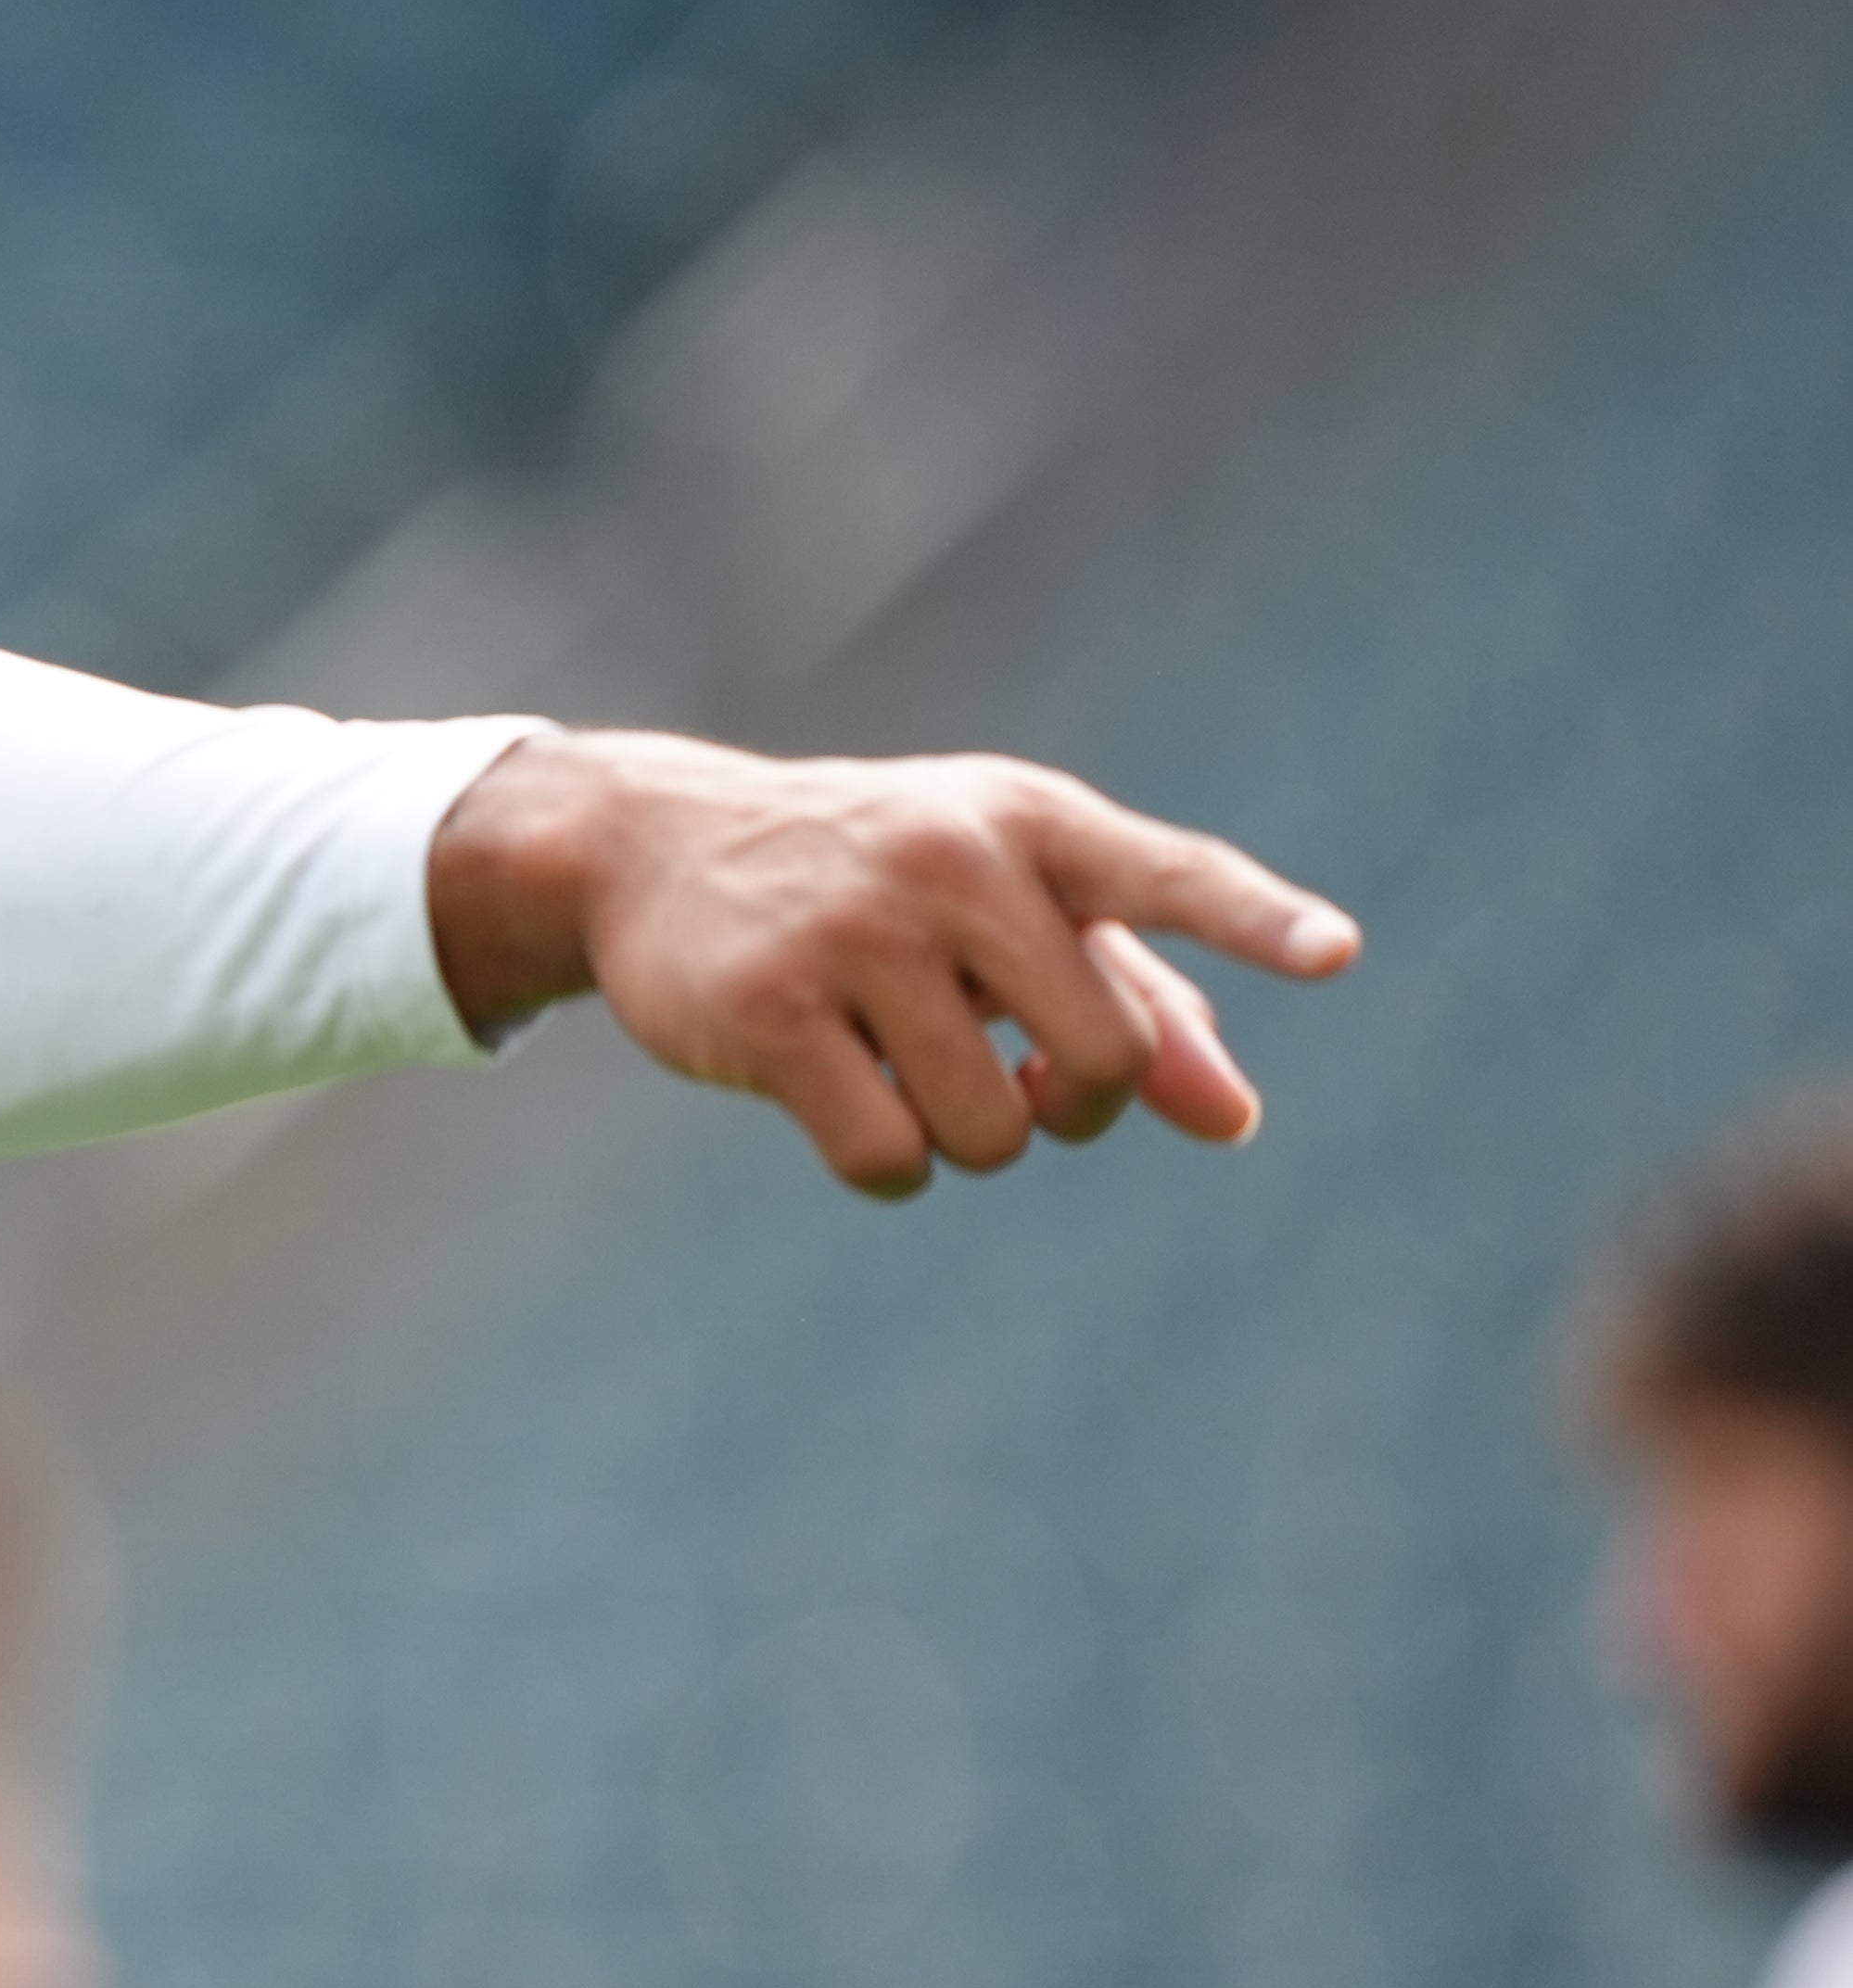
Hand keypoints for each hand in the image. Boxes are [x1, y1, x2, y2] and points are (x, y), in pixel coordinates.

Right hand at [425, 729, 1361, 1199]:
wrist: (651, 846)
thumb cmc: (870, 879)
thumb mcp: (1003, 908)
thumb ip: (1134, 998)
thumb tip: (1239, 1120)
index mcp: (1027, 821)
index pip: (1161, 873)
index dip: (1254, 920)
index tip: (1337, 954)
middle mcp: (949, 863)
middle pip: (1102, 1056)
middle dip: (1076, 1103)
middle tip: (1018, 1074)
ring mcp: (855, 935)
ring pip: (993, 1128)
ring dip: (968, 1138)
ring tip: (906, 1069)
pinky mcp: (770, 1014)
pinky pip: (889, 1159)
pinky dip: (889, 1167)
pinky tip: (843, 1105)